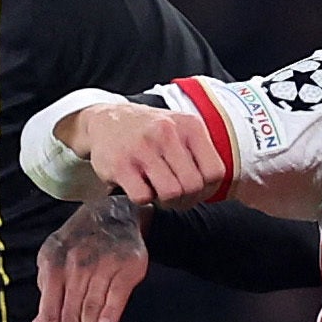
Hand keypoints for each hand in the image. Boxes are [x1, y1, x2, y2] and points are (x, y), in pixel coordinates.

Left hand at [34, 191, 148, 321]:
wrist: (115, 214)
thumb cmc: (80, 243)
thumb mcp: (54, 263)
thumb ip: (48, 295)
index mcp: (53, 268)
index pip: (50, 313)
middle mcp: (75, 267)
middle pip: (69, 316)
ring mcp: (102, 264)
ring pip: (90, 308)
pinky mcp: (129, 263)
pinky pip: (117, 291)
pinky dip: (110, 310)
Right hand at [67, 100, 227, 205]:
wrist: (106, 119)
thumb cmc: (149, 131)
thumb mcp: (181, 129)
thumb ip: (200, 153)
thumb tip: (212, 188)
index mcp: (189, 126)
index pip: (215, 172)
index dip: (208, 190)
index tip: (196, 190)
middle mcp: (167, 133)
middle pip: (193, 186)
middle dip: (186, 199)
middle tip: (175, 196)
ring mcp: (143, 148)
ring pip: (171, 194)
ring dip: (166, 202)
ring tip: (158, 191)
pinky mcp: (120, 164)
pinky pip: (143, 197)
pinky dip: (143, 199)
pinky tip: (140, 186)